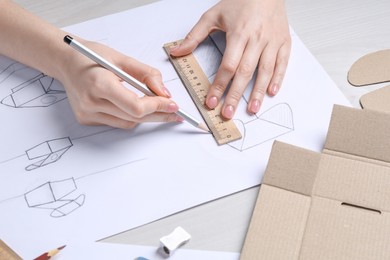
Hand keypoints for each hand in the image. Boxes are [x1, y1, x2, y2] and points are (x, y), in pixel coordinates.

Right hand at [59, 40, 181, 128]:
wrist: (65, 62)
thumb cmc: (92, 56)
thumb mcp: (122, 58)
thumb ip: (146, 74)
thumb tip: (165, 93)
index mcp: (99, 83)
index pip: (135, 106)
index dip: (157, 107)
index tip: (173, 104)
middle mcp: (91, 102)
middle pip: (134, 117)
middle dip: (158, 114)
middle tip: (175, 112)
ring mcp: (87, 113)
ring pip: (128, 123)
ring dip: (146, 117)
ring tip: (158, 108)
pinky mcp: (86, 119)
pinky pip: (117, 123)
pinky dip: (130, 116)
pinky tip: (134, 106)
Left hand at [170, 0, 290, 118]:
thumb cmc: (241, 2)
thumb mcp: (213, 15)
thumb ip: (194, 36)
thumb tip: (176, 52)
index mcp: (239, 33)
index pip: (227, 66)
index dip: (218, 86)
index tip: (211, 101)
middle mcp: (257, 39)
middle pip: (244, 72)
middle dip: (235, 95)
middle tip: (228, 113)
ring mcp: (272, 41)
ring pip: (265, 71)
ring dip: (258, 92)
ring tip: (252, 109)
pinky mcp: (283, 43)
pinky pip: (282, 64)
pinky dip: (278, 79)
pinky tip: (271, 92)